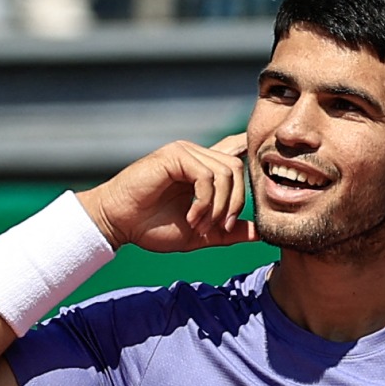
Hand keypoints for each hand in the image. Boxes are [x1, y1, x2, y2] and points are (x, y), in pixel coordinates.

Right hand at [80, 134, 257, 252]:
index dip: (252, 153)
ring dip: (218, 207)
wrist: (118, 225)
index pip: (235, 151)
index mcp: (203, 169)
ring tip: (200, 225)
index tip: (266, 167)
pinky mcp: (175, 156)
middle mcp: (197, 155)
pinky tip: (192, 217)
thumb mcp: (201, 234)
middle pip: (239, 169)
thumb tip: (261, 233)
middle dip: (235, 204)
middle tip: (218, 228)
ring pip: (226, 174)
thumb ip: (230, 232)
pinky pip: (206, 176)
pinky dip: (204, 202)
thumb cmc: (153, 228)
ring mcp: (185, 152)